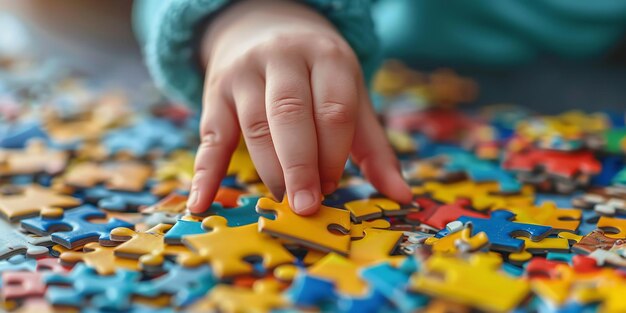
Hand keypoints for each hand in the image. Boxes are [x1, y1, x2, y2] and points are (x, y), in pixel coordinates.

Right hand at [187, 0, 410, 214]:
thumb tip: (402, 196)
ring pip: (254, 126)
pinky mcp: (215, 91)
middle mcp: (283, 58)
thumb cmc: (316, 74)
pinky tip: (201, 201)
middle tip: (306, 204)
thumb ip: (373, 146)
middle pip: (290, 114)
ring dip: (269, 169)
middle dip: (300, 165)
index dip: (333, 153)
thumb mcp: (351, 95)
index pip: (333, 109)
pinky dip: (206, 171)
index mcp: (327, 56)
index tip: (332, 186)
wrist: (262, 26)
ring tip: (282, 198)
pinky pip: (210, 134)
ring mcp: (245, 72)